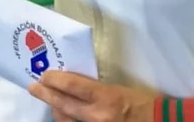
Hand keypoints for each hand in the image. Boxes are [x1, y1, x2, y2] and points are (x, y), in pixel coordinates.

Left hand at [27, 72, 155, 121]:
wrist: (160, 121)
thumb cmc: (142, 102)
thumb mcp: (118, 89)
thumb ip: (95, 89)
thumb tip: (72, 86)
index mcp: (105, 97)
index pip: (72, 86)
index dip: (54, 80)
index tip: (44, 75)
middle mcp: (97, 116)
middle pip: (63, 105)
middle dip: (46, 95)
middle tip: (33, 87)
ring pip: (66, 121)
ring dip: (56, 111)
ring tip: (51, 102)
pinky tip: (63, 117)